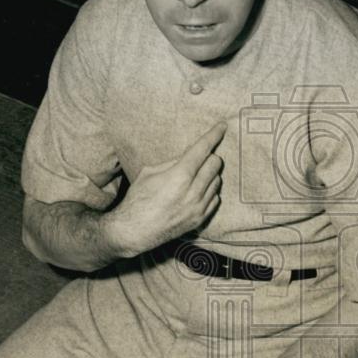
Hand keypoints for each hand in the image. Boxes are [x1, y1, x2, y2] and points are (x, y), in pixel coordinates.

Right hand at [103, 122, 225, 258]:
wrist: (135, 231)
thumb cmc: (138, 199)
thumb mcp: (150, 173)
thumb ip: (173, 162)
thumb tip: (189, 156)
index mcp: (179, 175)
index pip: (203, 149)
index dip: (214, 135)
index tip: (222, 126)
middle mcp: (193, 191)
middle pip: (215, 163)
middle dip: (209, 156)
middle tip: (198, 159)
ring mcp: (198, 207)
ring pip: (217, 181)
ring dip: (209, 175)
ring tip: (193, 178)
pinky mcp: (200, 219)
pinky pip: (215, 198)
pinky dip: (209, 192)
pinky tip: (196, 192)